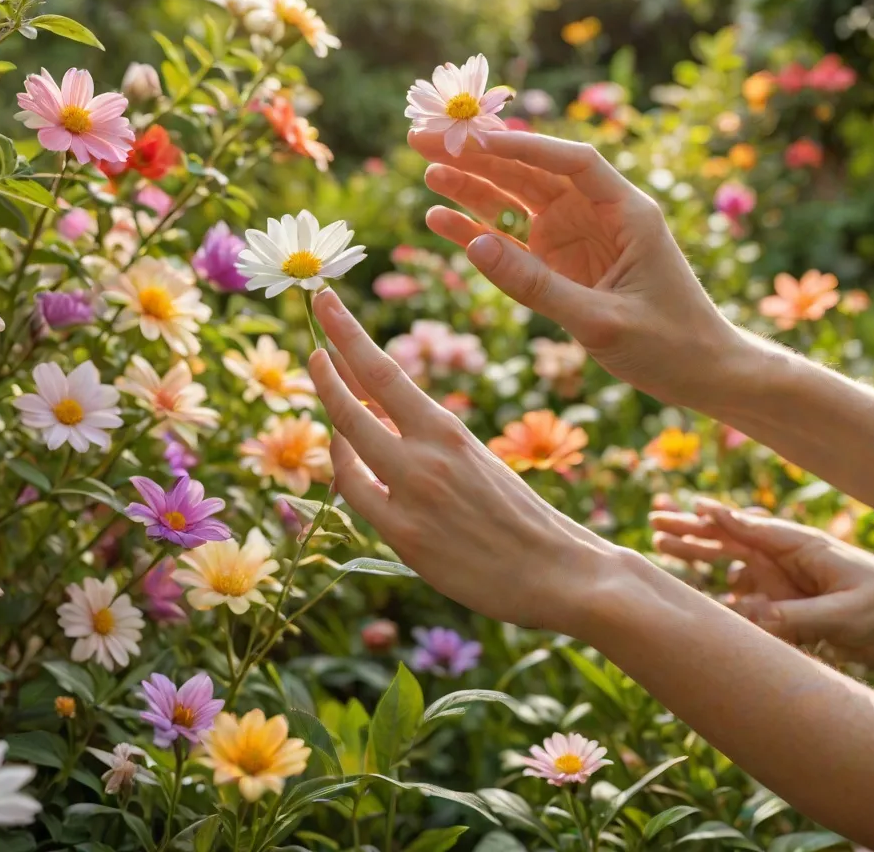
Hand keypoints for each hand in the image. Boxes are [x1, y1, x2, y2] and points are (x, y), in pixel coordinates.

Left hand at [306, 288, 618, 635]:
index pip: (383, 369)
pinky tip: (339, 452)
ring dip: (328, 411)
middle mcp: (423, 457)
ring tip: (321, 382)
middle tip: (312, 328)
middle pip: (351, 402)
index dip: (345, 333)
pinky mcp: (404, 539)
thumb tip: (377, 412)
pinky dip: (343, 469)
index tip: (324, 302)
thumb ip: (426, 438)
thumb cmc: (524, 515)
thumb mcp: (477, 458)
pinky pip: (355, 494)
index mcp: (447, 430)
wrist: (561, 571)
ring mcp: (409, 499)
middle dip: (323, 363)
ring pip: (345, 444)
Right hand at [411, 129, 740, 406]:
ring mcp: (575, 240)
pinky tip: (441, 220)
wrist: (702, 376)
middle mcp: (597, 216)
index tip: (474, 140)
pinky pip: (512, 244)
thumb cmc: (671, 344)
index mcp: (626, 212)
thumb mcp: (603, 320)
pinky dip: (478, 232)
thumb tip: (475, 246)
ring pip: (516, 204)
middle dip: (479, 157)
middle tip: (424, 140)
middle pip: (531, 173)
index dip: (522, 147)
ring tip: (427, 173)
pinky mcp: (559, 267)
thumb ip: (537, 285)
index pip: (571, 163)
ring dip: (472, 188)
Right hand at [650, 496, 873, 667]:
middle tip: (656, 521)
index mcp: (802, 547)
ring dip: (696, 552)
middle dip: (693, 529)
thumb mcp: (847, 615)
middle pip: (730, 538)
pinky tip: (694, 593)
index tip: (694, 508)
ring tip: (660, 544)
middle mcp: (786, 558)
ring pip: (729, 561)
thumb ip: (798, 616)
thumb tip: (747, 617)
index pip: (753, 528)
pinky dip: (716, 590)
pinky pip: (742, 595)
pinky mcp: (783, 604)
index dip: (721, 518)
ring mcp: (782, 580)